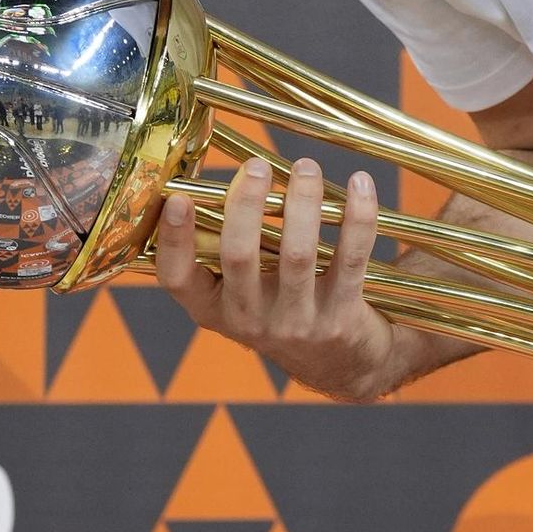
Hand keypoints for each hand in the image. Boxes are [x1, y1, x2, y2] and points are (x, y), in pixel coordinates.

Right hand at [155, 154, 408, 400]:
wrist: (342, 365)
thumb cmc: (285, 307)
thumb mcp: (246, 294)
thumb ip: (232, 249)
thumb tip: (230, 177)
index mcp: (215, 310)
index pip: (179, 279)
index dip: (173, 239)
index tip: (176, 198)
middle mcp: (249, 321)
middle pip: (238, 256)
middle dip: (245, 204)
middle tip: (256, 166)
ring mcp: (296, 323)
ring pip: (296, 254)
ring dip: (302, 201)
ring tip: (306, 166)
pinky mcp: (340, 318)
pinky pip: (350, 257)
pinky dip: (357, 216)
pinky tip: (359, 183)